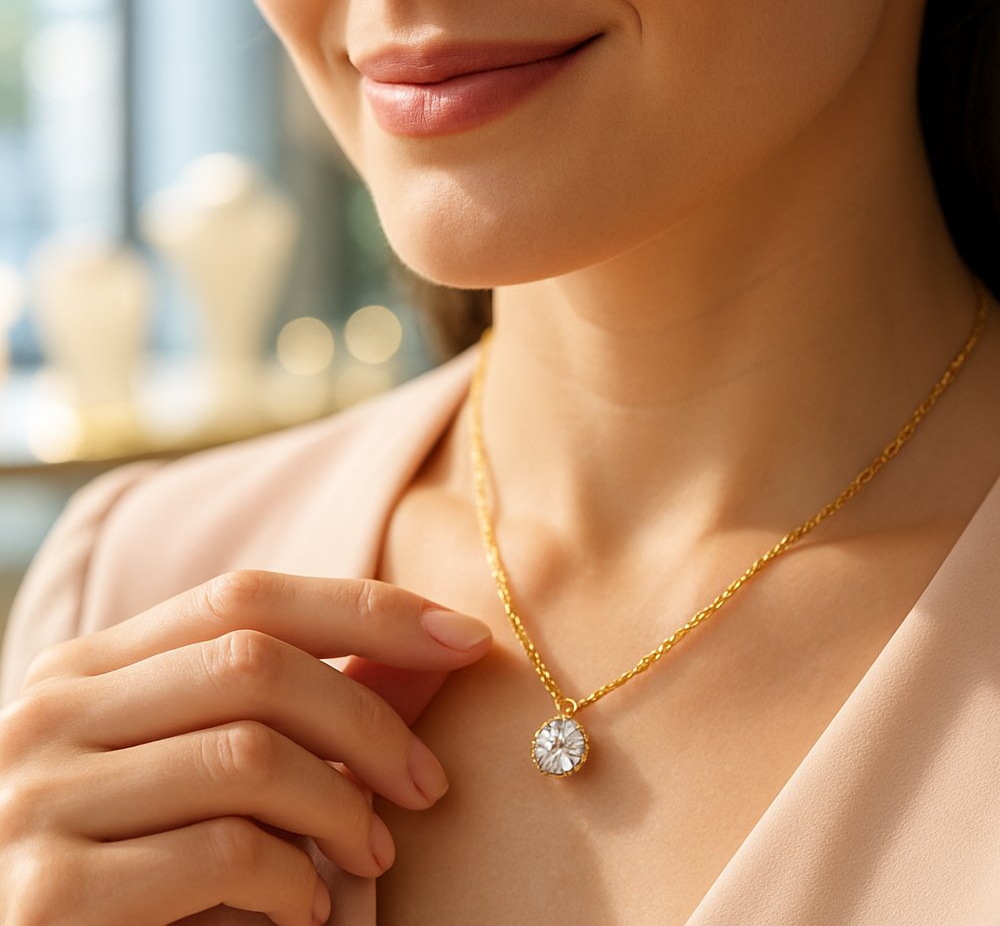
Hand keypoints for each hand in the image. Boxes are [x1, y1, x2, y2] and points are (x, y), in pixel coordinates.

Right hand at [0, 569, 492, 925]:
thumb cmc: (138, 862)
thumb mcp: (215, 770)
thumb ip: (311, 708)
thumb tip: (437, 648)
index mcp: (89, 668)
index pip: (245, 597)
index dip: (366, 609)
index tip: (464, 637)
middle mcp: (52, 714)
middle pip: (255, 664)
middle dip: (367, 720)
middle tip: (427, 784)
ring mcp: (38, 799)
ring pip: (247, 756)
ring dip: (342, 807)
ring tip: (373, 852)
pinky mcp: (48, 895)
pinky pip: (222, 853)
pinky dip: (295, 881)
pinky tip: (307, 906)